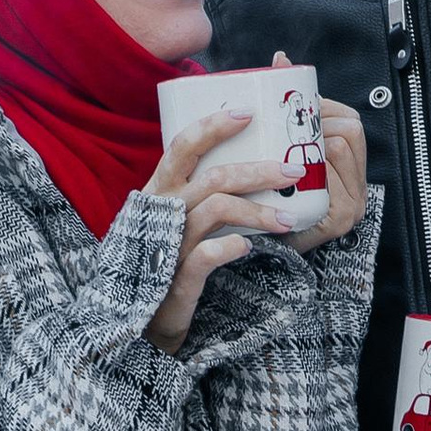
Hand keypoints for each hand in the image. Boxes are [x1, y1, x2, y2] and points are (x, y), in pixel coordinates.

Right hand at [144, 104, 295, 352]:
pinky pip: (207, 255)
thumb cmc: (163, 260)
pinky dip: (232, 247)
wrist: (136, 319)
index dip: (214, 126)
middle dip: (259, 169)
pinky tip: (249, 246)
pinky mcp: (176, 279)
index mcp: (160, 192)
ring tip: (288, 218)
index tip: (249, 112)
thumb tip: (248, 165)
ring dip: (258, 210)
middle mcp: (162, 212)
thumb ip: (199, 194)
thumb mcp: (174, 219)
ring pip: (216, 210)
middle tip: (294, 169)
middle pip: (213, 177)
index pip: (183, 145)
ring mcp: (168, 244)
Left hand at [273, 48, 366, 252]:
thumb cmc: (271, 199)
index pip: (347, 118)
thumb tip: (280, 58)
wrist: (264, 253)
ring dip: (310, 141)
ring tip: (283, 147)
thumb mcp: (282, 151)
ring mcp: (353, 202)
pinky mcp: (341, 219)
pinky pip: (330, 179)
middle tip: (285, 126)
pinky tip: (286, 170)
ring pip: (339, 147)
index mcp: (348, 164)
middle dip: (317, 120)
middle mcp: (358, 183)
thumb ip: (287, 111)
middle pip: (349, 128)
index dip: (321, 106)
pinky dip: (308, 168)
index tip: (293, 106)